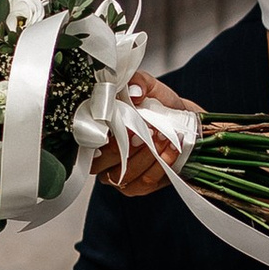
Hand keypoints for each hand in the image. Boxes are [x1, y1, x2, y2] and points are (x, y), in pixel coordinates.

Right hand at [88, 73, 192, 196]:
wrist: (185, 123)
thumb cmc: (160, 106)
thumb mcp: (150, 87)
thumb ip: (139, 83)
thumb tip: (133, 92)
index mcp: (95, 131)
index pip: (83, 141)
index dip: (102, 135)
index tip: (125, 125)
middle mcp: (100, 157)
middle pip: (99, 163)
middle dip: (127, 146)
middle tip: (149, 129)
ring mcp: (117, 175)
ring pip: (124, 173)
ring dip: (148, 154)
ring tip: (164, 136)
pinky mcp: (137, 187)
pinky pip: (143, 181)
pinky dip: (160, 164)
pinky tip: (170, 149)